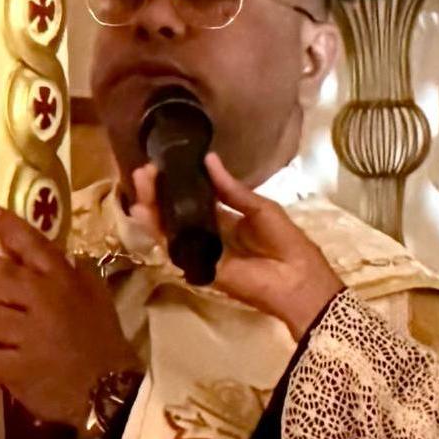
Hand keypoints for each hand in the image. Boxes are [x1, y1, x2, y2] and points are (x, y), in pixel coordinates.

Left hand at [0, 204, 141, 429]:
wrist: (110, 389)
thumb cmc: (103, 339)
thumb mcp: (96, 295)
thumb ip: (75, 272)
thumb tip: (58, 250)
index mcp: (62, 281)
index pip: (33, 244)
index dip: (6, 225)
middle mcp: (44, 302)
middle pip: (0, 275)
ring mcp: (31, 336)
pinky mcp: (21, 370)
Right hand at [123, 155, 343, 335]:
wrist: (298, 278)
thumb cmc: (286, 241)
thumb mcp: (260, 207)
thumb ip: (231, 189)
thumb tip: (208, 159)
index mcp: (226, 220)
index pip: (194, 199)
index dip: (179, 183)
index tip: (163, 163)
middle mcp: (209, 235)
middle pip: (176, 212)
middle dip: (159, 192)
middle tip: (144, 171)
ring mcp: (201, 252)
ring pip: (170, 229)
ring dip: (152, 206)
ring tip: (140, 182)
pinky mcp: (198, 267)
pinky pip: (175, 248)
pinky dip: (157, 231)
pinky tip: (143, 211)